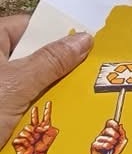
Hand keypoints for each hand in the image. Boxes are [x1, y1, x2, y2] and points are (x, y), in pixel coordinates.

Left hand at [0, 15, 92, 150]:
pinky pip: (18, 108)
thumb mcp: (15, 84)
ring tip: (82, 102)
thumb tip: (84, 39)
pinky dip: (33, 116)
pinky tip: (57, 126)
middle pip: (31, 57)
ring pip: (26, 86)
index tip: (90, 45)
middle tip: (92, 75)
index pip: (30, 27)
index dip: (59, 34)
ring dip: (47, 97)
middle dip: (57, 69)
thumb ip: (51, 61)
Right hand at [12, 102, 58, 153]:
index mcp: (43, 128)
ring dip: (31, 136)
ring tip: (33, 142)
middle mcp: (34, 129)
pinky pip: (21, 137)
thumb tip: (46, 125)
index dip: (47, 110)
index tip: (49, 102)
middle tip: (35, 107)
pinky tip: (28, 146)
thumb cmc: (43, 148)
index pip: (45, 117)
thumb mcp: (50, 138)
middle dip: (34, 113)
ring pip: (27, 129)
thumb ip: (51, 130)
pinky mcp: (18, 140)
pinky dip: (26, 142)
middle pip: (33, 119)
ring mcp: (25, 134)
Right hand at [90, 118, 127, 153]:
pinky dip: (106, 147)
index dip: (113, 123)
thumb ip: (122, 134)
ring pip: (106, 137)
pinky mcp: (94, 145)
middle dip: (114, 134)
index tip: (117, 126)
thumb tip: (121, 125)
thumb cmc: (113, 151)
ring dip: (112, 143)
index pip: (109, 123)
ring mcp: (97, 139)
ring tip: (111, 147)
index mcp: (109, 132)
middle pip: (107, 129)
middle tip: (117, 139)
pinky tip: (107, 149)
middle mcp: (102, 134)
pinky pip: (102, 144)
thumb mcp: (121, 142)